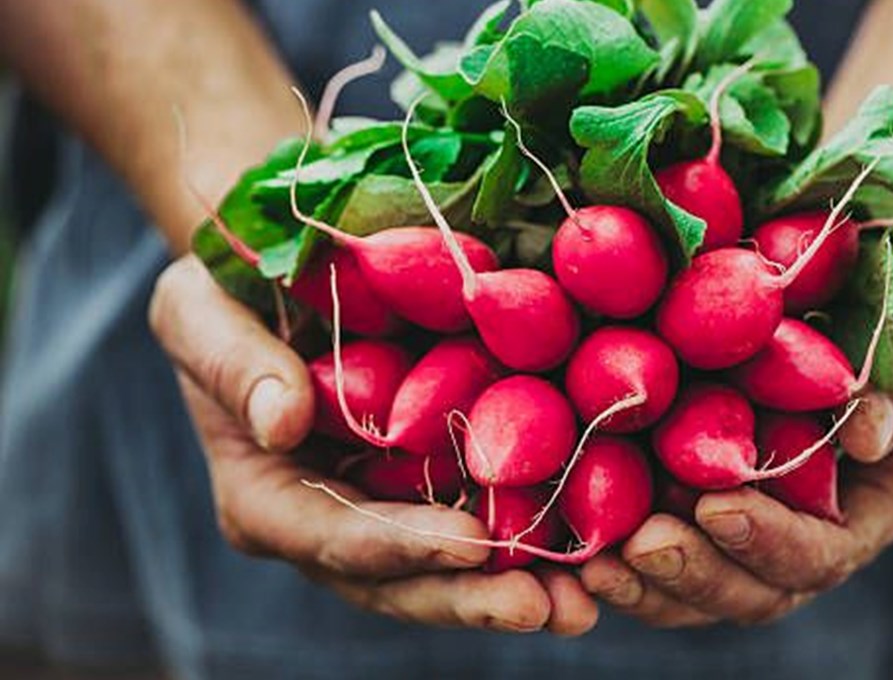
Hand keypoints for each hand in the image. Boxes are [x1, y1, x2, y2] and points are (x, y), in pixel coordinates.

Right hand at [149, 256, 597, 634]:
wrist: (279, 273)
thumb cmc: (224, 289)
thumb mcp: (199, 310)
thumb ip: (232, 364)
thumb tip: (282, 422)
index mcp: (266, 496)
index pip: (332, 536)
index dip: (401, 547)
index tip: (472, 547)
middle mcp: (328, 521)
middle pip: (399, 579)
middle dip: (471, 597)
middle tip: (546, 608)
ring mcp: (384, 508)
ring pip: (448, 568)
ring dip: (516, 587)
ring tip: (585, 602)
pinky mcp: (432, 481)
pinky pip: (483, 517)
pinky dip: (534, 535)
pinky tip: (592, 544)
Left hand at [581, 314, 892, 626]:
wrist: (850, 293)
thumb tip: (867, 434)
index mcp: (868, 508)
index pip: (821, 551)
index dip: (770, 540)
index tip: (717, 506)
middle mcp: (805, 536)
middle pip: (752, 590)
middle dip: (695, 573)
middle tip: (642, 547)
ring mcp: (744, 532)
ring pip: (694, 590)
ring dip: (644, 583)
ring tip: (593, 562)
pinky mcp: (688, 508)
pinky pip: (651, 552)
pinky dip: (615, 551)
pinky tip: (571, 538)